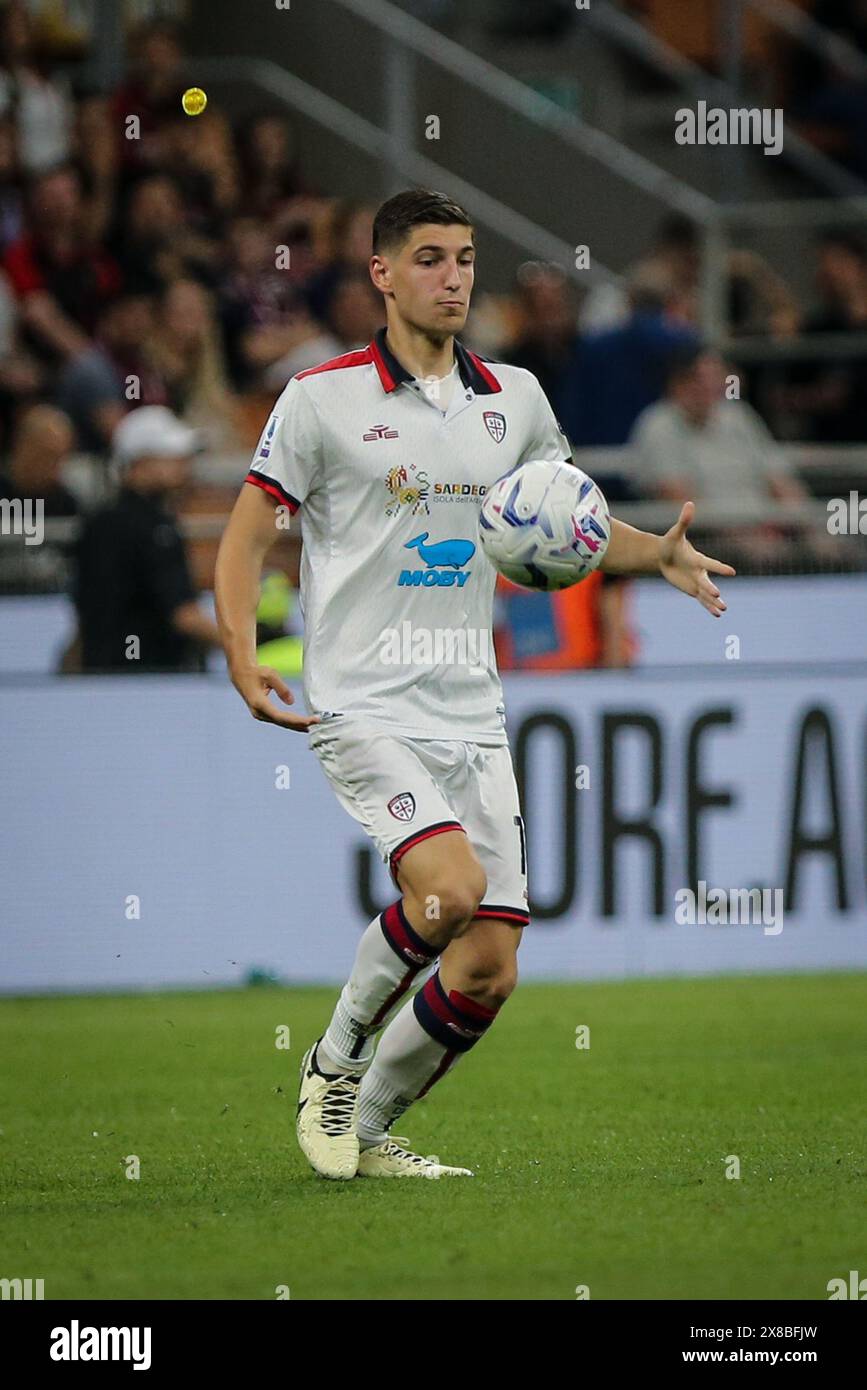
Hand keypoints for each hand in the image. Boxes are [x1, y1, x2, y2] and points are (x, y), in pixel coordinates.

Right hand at [232, 664, 319, 730]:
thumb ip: (281, 688)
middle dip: (301, 724)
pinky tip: (302, 724)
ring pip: (282, 723)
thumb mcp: (270, 674)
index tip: (312, 720)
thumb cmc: (256, 672)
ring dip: (297, 725)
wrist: (241, 675)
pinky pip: (280, 720)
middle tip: (317, 724)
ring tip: (313, 726)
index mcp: (259, 704)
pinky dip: (291, 722)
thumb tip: (291, 702)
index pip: (281, 717)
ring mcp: (260, 715)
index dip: (298, 720)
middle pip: (283, 722)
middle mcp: (259, 713)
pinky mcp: (263, 714)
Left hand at [659, 502, 735, 616]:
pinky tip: (717, 614)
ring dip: (714, 602)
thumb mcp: (675, 533)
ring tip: (724, 609)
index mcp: (697, 559)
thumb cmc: (670, 543)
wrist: (664, 556)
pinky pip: (702, 600)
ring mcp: (697, 582)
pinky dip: (709, 607)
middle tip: (719, 595)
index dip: (719, 568)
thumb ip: (684, 521)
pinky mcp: (693, 590)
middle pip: (706, 582)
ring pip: (707, 593)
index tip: (731, 572)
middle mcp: (700, 572)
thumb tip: (689, 503)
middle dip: (711, 589)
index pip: (709, 564)